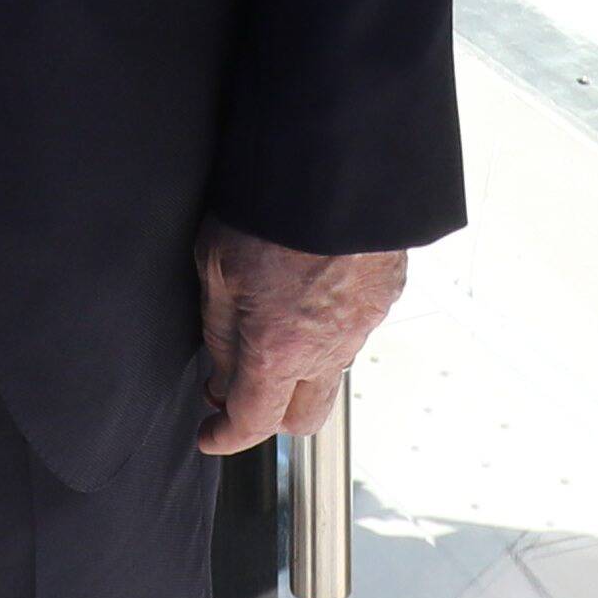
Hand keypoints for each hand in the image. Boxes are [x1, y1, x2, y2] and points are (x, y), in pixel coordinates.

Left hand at [192, 226, 408, 456]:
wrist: (339, 161)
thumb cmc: (271, 208)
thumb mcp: (216, 269)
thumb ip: (220, 334)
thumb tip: (223, 376)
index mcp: (279, 351)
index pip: (252, 422)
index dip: (225, 436)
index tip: (211, 435)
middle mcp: (328, 350)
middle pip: (304, 418)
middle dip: (271, 415)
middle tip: (242, 385)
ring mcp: (364, 324)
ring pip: (332, 372)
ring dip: (303, 367)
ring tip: (277, 328)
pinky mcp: (386, 295)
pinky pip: (356, 328)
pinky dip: (331, 326)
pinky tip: (312, 293)